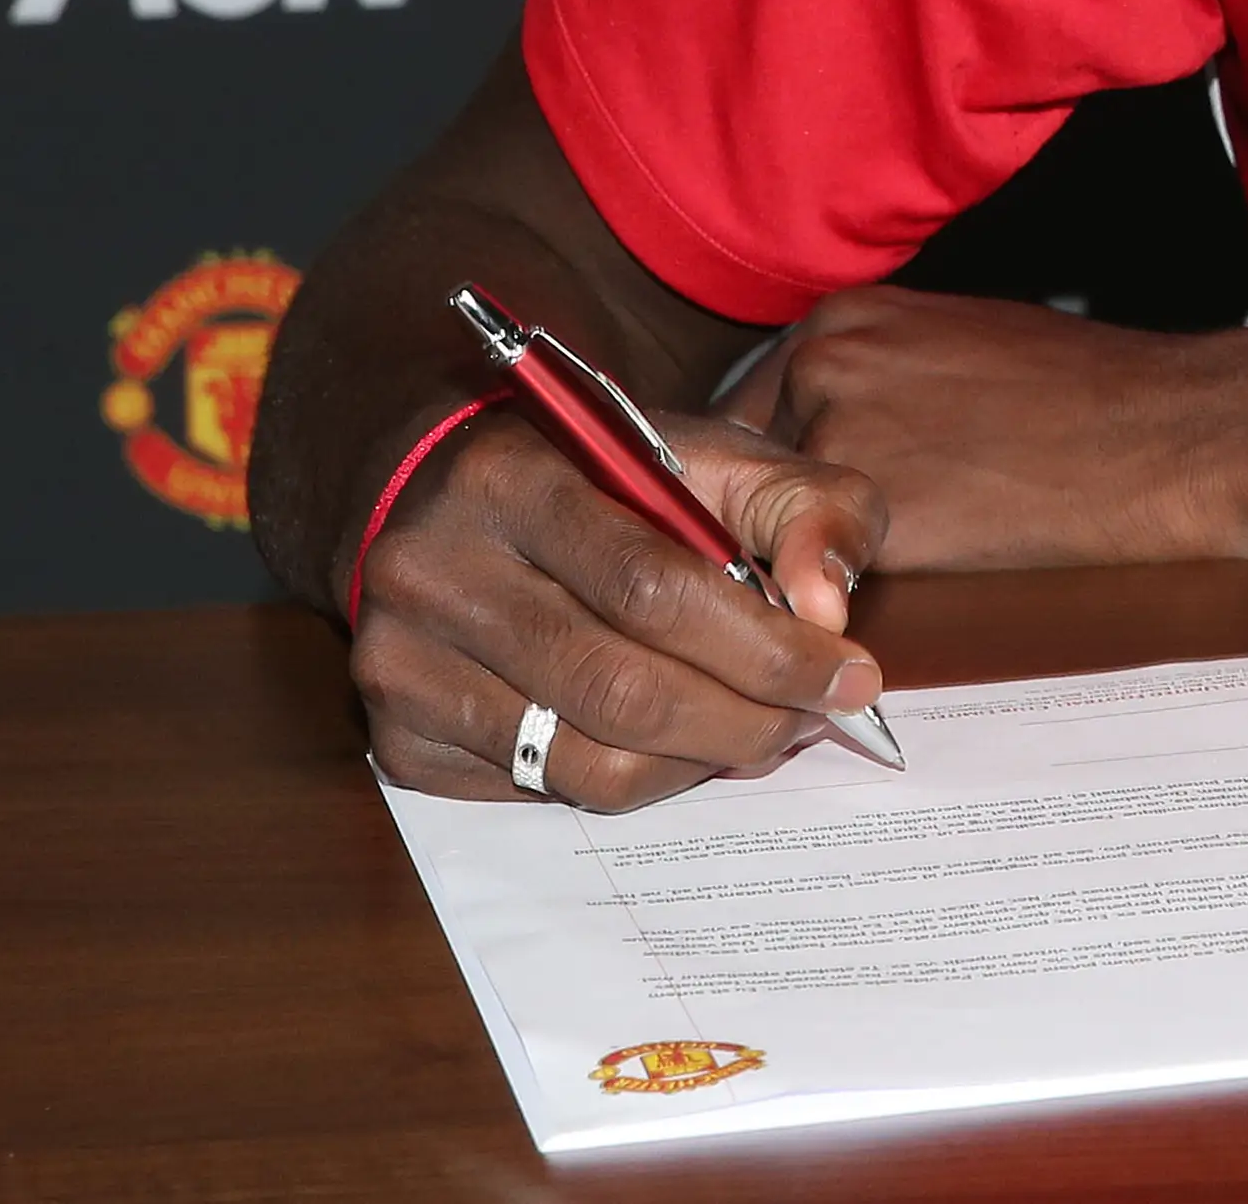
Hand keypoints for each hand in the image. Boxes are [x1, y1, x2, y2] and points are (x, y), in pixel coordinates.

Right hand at [352, 407, 889, 808]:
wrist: (446, 492)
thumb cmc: (604, 472)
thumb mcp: (715, 452)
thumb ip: (804, 505)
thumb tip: (828, 610)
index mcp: (511, 476)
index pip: (653, 587)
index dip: (766, 646)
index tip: (852, 676)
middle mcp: (433, 573)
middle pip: (621, 689)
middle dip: (746, 720)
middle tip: (814, 719)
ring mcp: (401, 665)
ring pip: (584, 763)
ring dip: (698, 763)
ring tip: (758, 730)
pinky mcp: (395, 739)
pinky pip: (541, 794)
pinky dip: (632, 780)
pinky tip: (673, 740)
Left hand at [728, 284, 1247, 564]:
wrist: (1171, 438)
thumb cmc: (1093, 395)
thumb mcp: (965, 346)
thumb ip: (880, 379)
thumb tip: (837, 436)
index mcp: (844, 318)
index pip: (756, 412)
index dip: (779, 474)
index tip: (797, 517)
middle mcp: (822, 365)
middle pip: (753, 472)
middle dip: (782, 520)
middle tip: (834, 560)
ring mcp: (838, 440)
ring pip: (780, 532)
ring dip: (810, 562)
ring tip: (887, 586)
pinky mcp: (867, 520)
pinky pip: (824, 580)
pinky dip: (848, 599)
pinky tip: (908, 596)